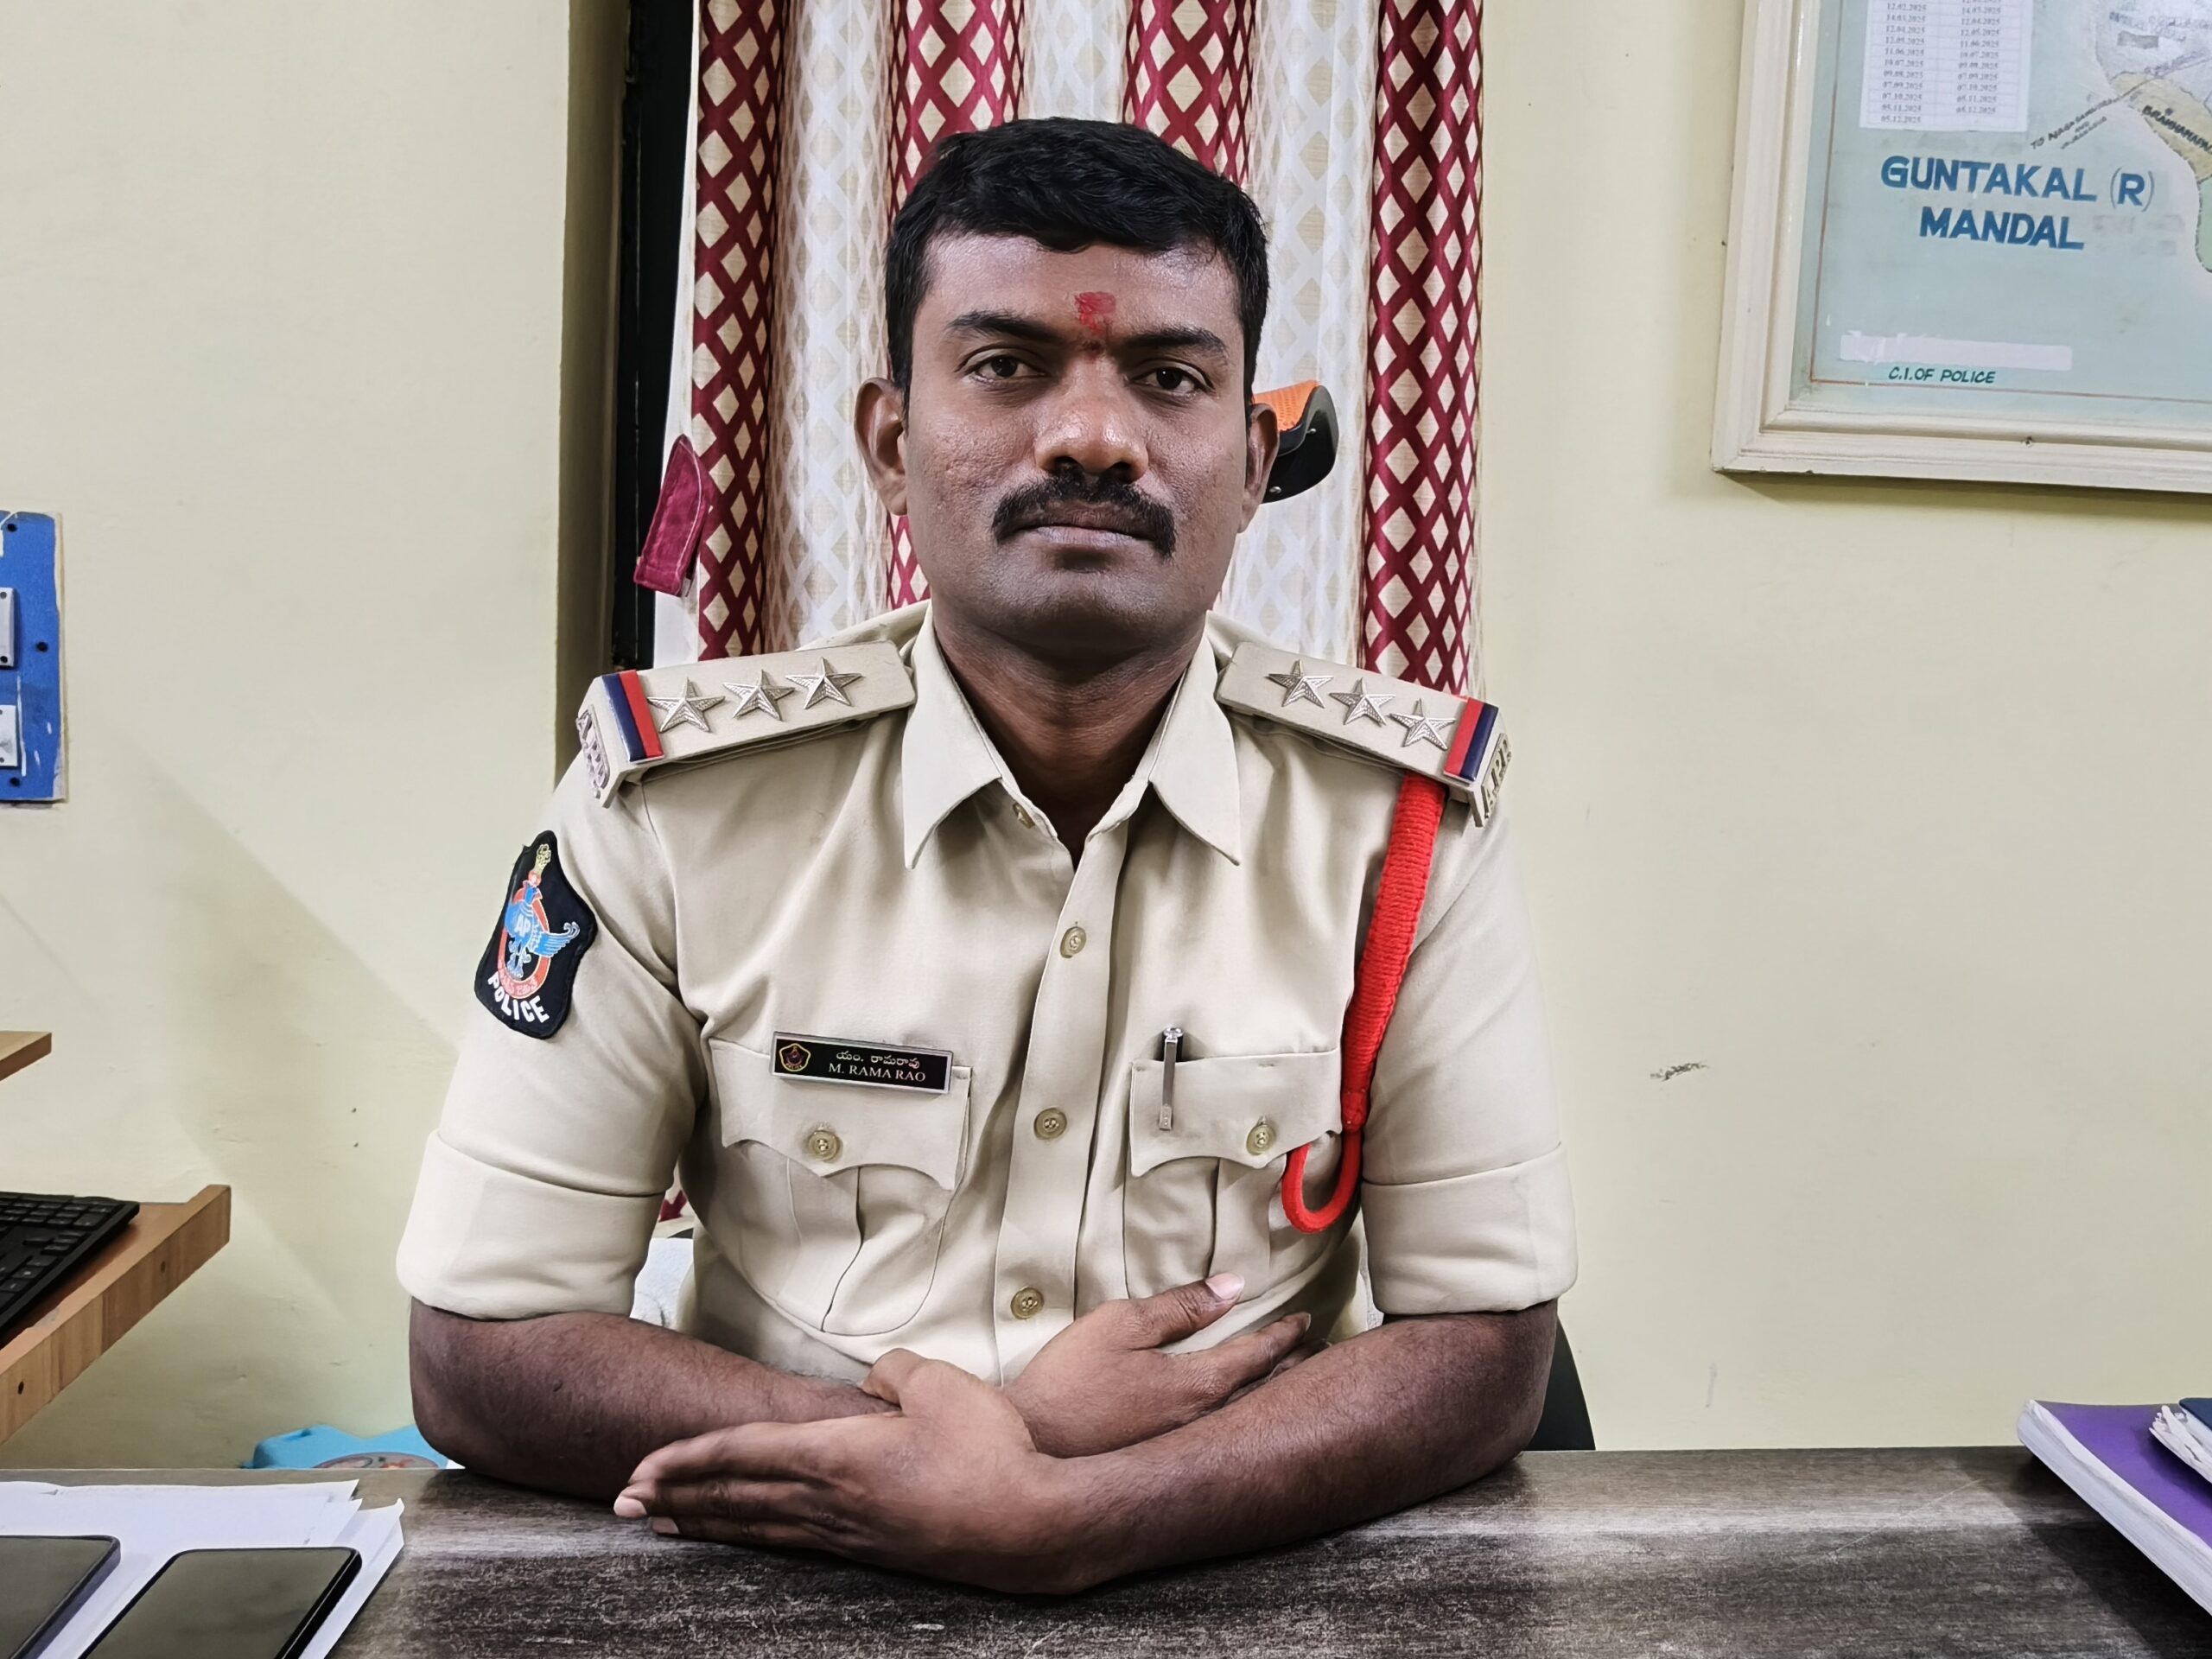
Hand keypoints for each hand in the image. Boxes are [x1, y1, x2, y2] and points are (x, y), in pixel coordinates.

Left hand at [616, 1350, 1092, 1592]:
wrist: (1030, 1523)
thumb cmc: (987, 1451)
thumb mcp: (940, 1384)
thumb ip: (893, 1370)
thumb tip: (871, 1381)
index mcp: (835, 1456)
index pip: (741, 1454)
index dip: (686, 1458)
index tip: (642, 1468)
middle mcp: (829, 1501)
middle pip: (734, 1497)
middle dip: (674, 1497)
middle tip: (623, 1505)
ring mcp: (848, 1533)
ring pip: (757, 1526)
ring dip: (705, 1522)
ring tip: (663, 1526)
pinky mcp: (871, 1550)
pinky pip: (791, 1541)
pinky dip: (751, 1537)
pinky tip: (747, 1538)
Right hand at [1003, 1273, 1311, 1455]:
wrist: (1034, 1449)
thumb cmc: (1071, 1381)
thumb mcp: (1121, 1325)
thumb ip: (1180, 1306)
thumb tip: (1232, 1287)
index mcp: (1199, 1384)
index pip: (1258, 1355)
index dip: (1284, 1335)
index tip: (1305, 1321)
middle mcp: (1205, 1424)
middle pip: (1266, 1394)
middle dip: (1296, 1370)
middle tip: (1321, 1354)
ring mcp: (1187, 1451)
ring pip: (1249, 1419)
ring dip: (1278, 1397)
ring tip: (1298, 1384)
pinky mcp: (1167, 1464)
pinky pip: (1227, 1440)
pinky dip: (1249, 1421)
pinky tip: (1245, 1421)